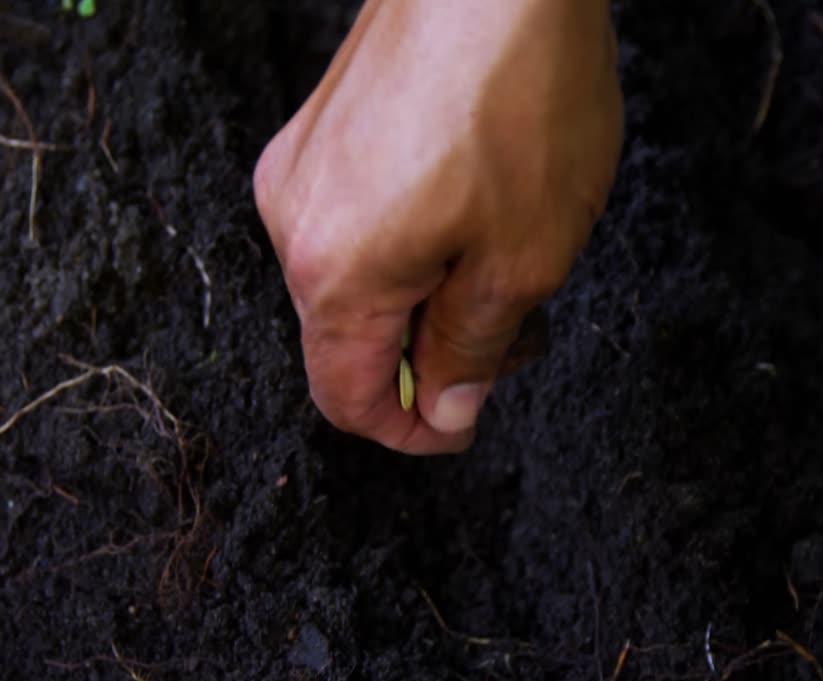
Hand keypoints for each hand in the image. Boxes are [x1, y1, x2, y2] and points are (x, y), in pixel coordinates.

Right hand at [253, 0, 622, 452]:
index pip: (346, 397)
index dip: (408, 432)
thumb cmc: (523, 100)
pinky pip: (362, 217)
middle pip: (351, 337)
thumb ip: (473, 349)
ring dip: (433, 292)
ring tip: (516, 254)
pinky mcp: (326, 126)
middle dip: (433, 353)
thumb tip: (441, 409)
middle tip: (521, 329)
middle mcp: (293, 221)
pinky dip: (419, 239)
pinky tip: (483, 206)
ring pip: (361, 275)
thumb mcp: (524, 258)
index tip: (465, 424)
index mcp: (334, 272)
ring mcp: (302, 165)